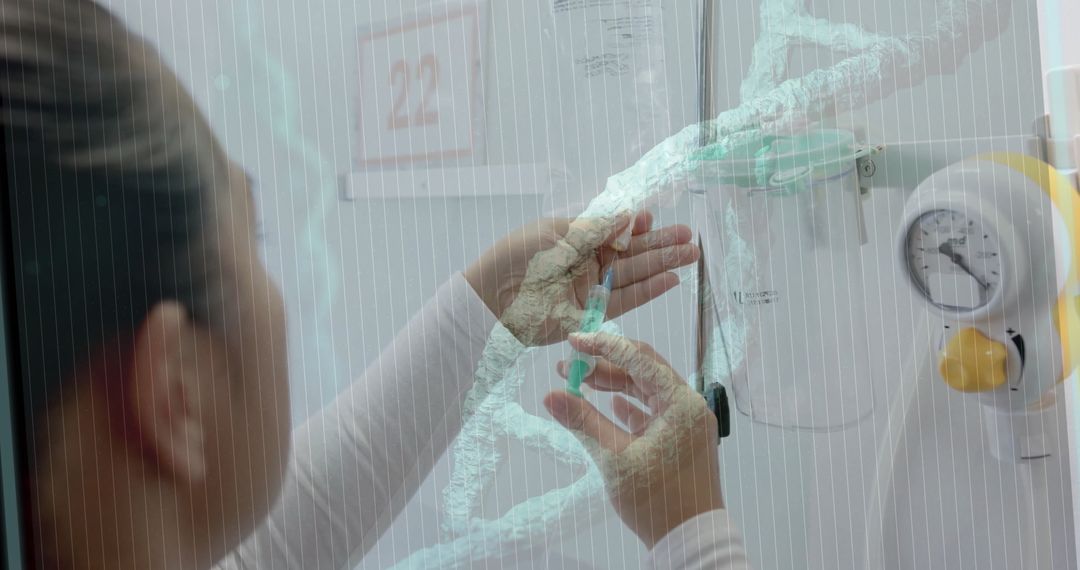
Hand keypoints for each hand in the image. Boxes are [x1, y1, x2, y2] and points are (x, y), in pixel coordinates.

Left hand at [463, 212, 698, 345]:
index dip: (637, 226)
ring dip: (662, 265)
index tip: (655, 219)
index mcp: (575, 239)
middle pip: (631, 253)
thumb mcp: (554, 236)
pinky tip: (671, 280)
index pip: (615, 231)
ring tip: (691, 255)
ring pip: (633, 276)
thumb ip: (593, 230)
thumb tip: (628, 215)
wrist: (489, 301)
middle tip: (691, 238)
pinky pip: (623, 302)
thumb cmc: (515, 260)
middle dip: (661, 244)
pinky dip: (648, 291)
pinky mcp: (590, 315)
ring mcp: (590, 289)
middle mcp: (587, 264)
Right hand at [544, 332, 722, 548]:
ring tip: (579, 383)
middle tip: (569, 365)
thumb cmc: (657, 499)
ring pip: (647, 391)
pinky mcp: (682, 440)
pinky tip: (610, 403)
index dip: (603, 346)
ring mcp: (688, 423)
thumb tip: (550, 395)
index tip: (572, 341)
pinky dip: (630, 406)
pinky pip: (654, 412)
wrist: (691, 540)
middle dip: (605, 365)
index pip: (639, 358)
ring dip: (614, 385)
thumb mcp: (614, 458)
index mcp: (681, 403)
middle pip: (644, 370)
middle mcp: (689, 406)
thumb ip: (583, 421)